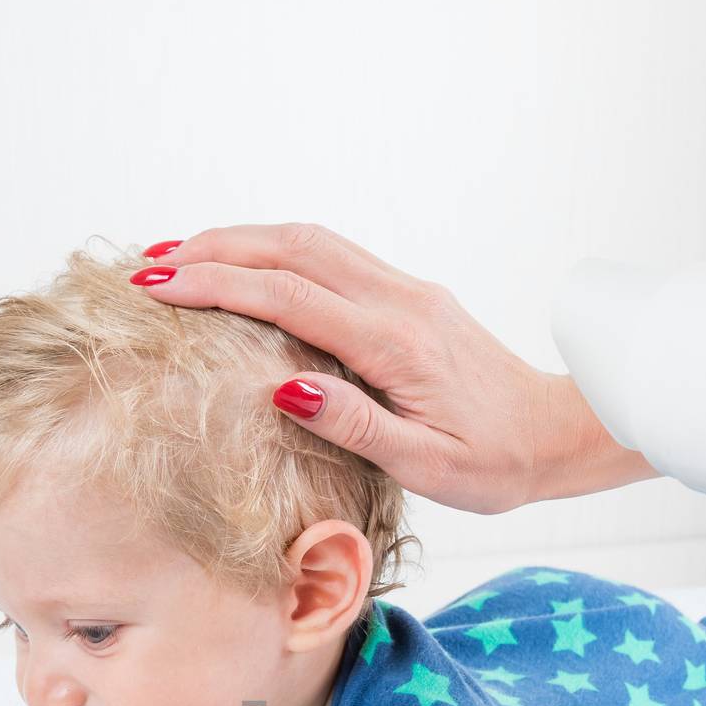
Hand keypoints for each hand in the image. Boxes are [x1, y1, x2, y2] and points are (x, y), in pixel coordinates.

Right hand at [131, 222, 654, 512]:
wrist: (558, 435)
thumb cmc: (495, 462)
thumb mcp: (426, 464)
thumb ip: (354, 423)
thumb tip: (283, 385)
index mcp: (396, 342)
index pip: (289, 296)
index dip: (218, 285)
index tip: (158, 287)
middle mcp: (399, 300)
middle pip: (293, 248)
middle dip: (215, 249)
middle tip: (148, 265)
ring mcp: (406, 291)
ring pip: (311, 242)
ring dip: (242, 242)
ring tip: (180, 256)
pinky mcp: (409, 297)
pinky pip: (332, 257)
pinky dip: (276, 254)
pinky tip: (248, 269)